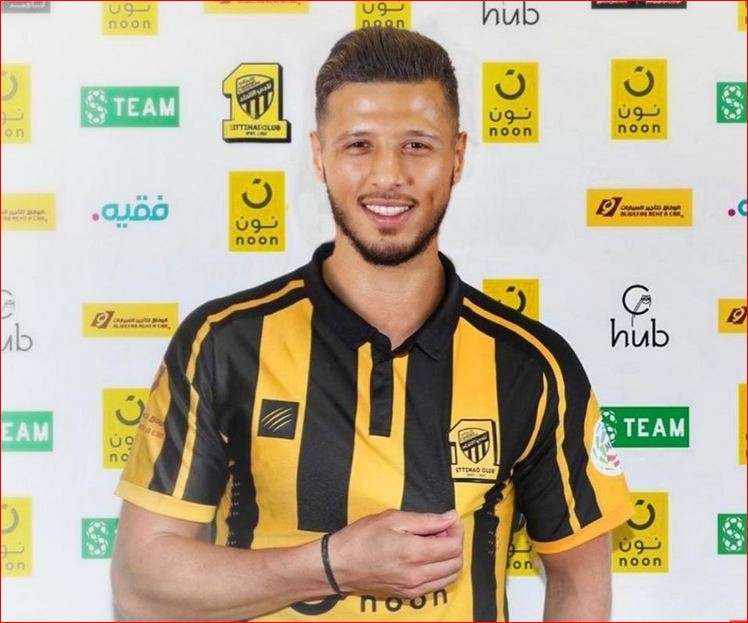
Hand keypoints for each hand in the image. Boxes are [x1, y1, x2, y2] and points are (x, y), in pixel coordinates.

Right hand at [326, 509, 463, 599]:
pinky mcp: (407, 595)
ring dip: (449, 558)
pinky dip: (439, 570)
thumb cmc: (361, 538)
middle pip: (456, 563)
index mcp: (414, 553)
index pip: (453, 546)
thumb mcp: (392, 519)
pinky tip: (425, 556)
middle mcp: (417, 575)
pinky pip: (435, 584)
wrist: (338, 565)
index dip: (456, 530)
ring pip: (449, 577)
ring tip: (433, 542)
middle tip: (441, 529)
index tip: (449, 518)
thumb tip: (449, 518)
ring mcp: (413, 588)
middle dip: (454, 543)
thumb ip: (425, 520)